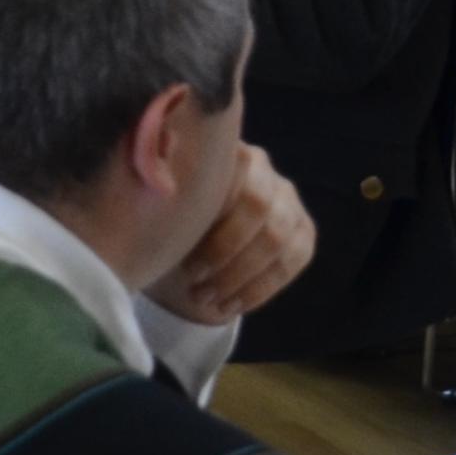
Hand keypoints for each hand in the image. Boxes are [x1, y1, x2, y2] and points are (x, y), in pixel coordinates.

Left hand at [151, 144, 315, 328]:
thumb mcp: (152, 200)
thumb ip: (158, 173)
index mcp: (221, 148)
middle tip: (194, 282)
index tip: (182, 254)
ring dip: (240, 277)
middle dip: (225, 253)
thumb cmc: (161, 220)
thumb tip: (160, 151)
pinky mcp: (303, 232)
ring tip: (205, 298)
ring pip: (277, 241)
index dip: (209, 217)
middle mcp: (263, 167)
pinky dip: (258, 289)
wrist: (182, 250)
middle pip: (259, 209)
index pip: (229, 174)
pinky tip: (230, 306)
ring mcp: (288, 200)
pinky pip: (291, 263)